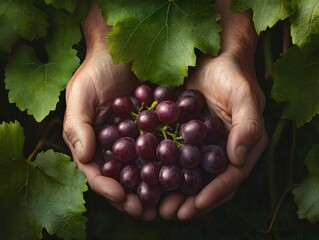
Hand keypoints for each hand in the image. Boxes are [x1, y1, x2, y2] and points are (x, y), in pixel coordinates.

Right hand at [62, 1, 155, 219]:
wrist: (123, 50)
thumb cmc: (96, 72)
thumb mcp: (81, 95)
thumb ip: (78, 125)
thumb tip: (84, 157)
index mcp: (96, 144)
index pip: (98, 172)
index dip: (108, 187)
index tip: (122, 197)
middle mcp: (118, 146)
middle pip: (124, 178)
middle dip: (134, 196)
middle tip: (148, 211)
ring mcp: (139, 139)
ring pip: (145, 169)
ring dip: (155, 187)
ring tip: (166, 202)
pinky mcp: (160, 128)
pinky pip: (165, 149)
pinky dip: (172, 163)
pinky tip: (183, 173)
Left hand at [159, 52, 266, 219]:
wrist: (210, 57)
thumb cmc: (231, 73)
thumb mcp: (243, 95)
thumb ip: (248, 125)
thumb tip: (239, 158)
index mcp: (241, 145)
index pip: (230, 177)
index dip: (213, 194)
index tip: (194, 207)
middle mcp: (221, 149)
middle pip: (207, 181)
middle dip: (190, 200)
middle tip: (171, 213)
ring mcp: (201, 144)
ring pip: (188, 173)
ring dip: (173, 190)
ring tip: (156, 205)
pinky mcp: (182, 135)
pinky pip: (173, 156)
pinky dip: (161, 168)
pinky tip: (146, 177)